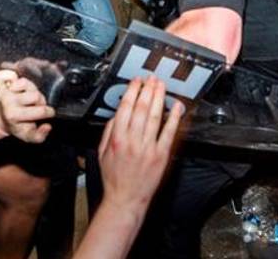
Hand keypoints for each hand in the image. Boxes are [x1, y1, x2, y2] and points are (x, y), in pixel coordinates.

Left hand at [0, 69, 54, 142]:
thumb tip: (47, 126)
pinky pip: (13, 76)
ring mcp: (4, 92)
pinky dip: (18, 82)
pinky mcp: (0, 85)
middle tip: (36, 107)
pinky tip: (18, 90)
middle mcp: (8, 103)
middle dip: (41, 101)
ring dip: (31, 90)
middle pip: (37, 96)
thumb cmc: (19, 126)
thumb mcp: (29, 136)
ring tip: (28, 98)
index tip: (48, 114)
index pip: (41, 111)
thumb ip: (40, 135)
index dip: (49, 112)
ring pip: (28, 84)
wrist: (2, 119)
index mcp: (14, 115)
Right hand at [98, 76, 183, 207]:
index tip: (136, 81)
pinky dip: (173, 118)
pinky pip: (168, 133)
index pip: (125, 108)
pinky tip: (176, 107)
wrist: (125, 199)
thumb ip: (108, 132)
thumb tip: (116, 115)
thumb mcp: (102, 153)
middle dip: (147, 90)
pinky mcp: (161, 155)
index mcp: (117, 139)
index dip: (132, 91)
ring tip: (161, 86)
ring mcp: (147, 148)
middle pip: (141, 109)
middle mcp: (132, 141)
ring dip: (158, 98)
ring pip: (154, 117)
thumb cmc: (113, 178)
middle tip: (151, 78)